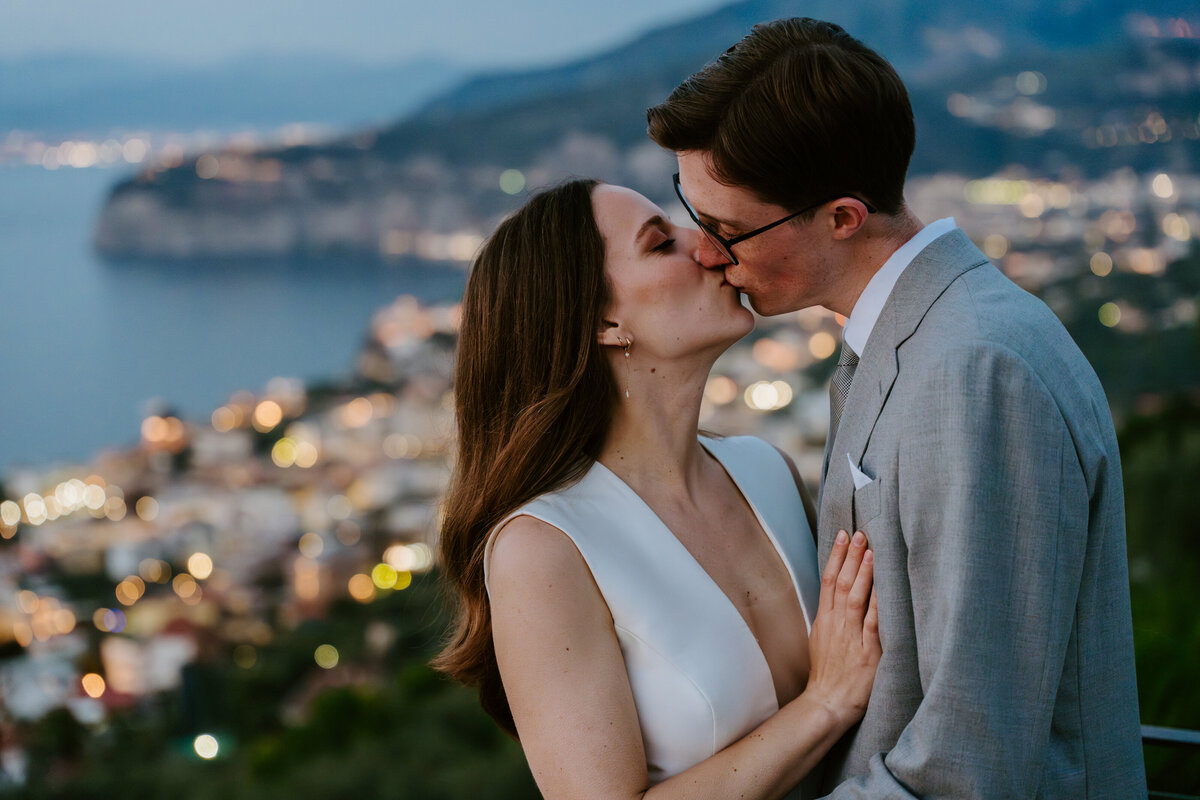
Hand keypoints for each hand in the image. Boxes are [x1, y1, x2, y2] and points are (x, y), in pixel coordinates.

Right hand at [805, 530, 880, 730]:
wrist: (827, 704)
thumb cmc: (827, 675)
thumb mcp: (822, 640)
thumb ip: (832, 617)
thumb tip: (840, 595)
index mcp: (825, 620)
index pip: (829, 580)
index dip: (835, 555)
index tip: (842, 534)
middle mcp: (836, 624)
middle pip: (841, 583)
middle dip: (850, 556)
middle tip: (859, 533)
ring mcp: (851, 638)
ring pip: (855, 598)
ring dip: (863, 573)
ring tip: (870, 551)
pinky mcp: (868, 653)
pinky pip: (873, 624)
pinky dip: (878, 604)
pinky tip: (884, 588)